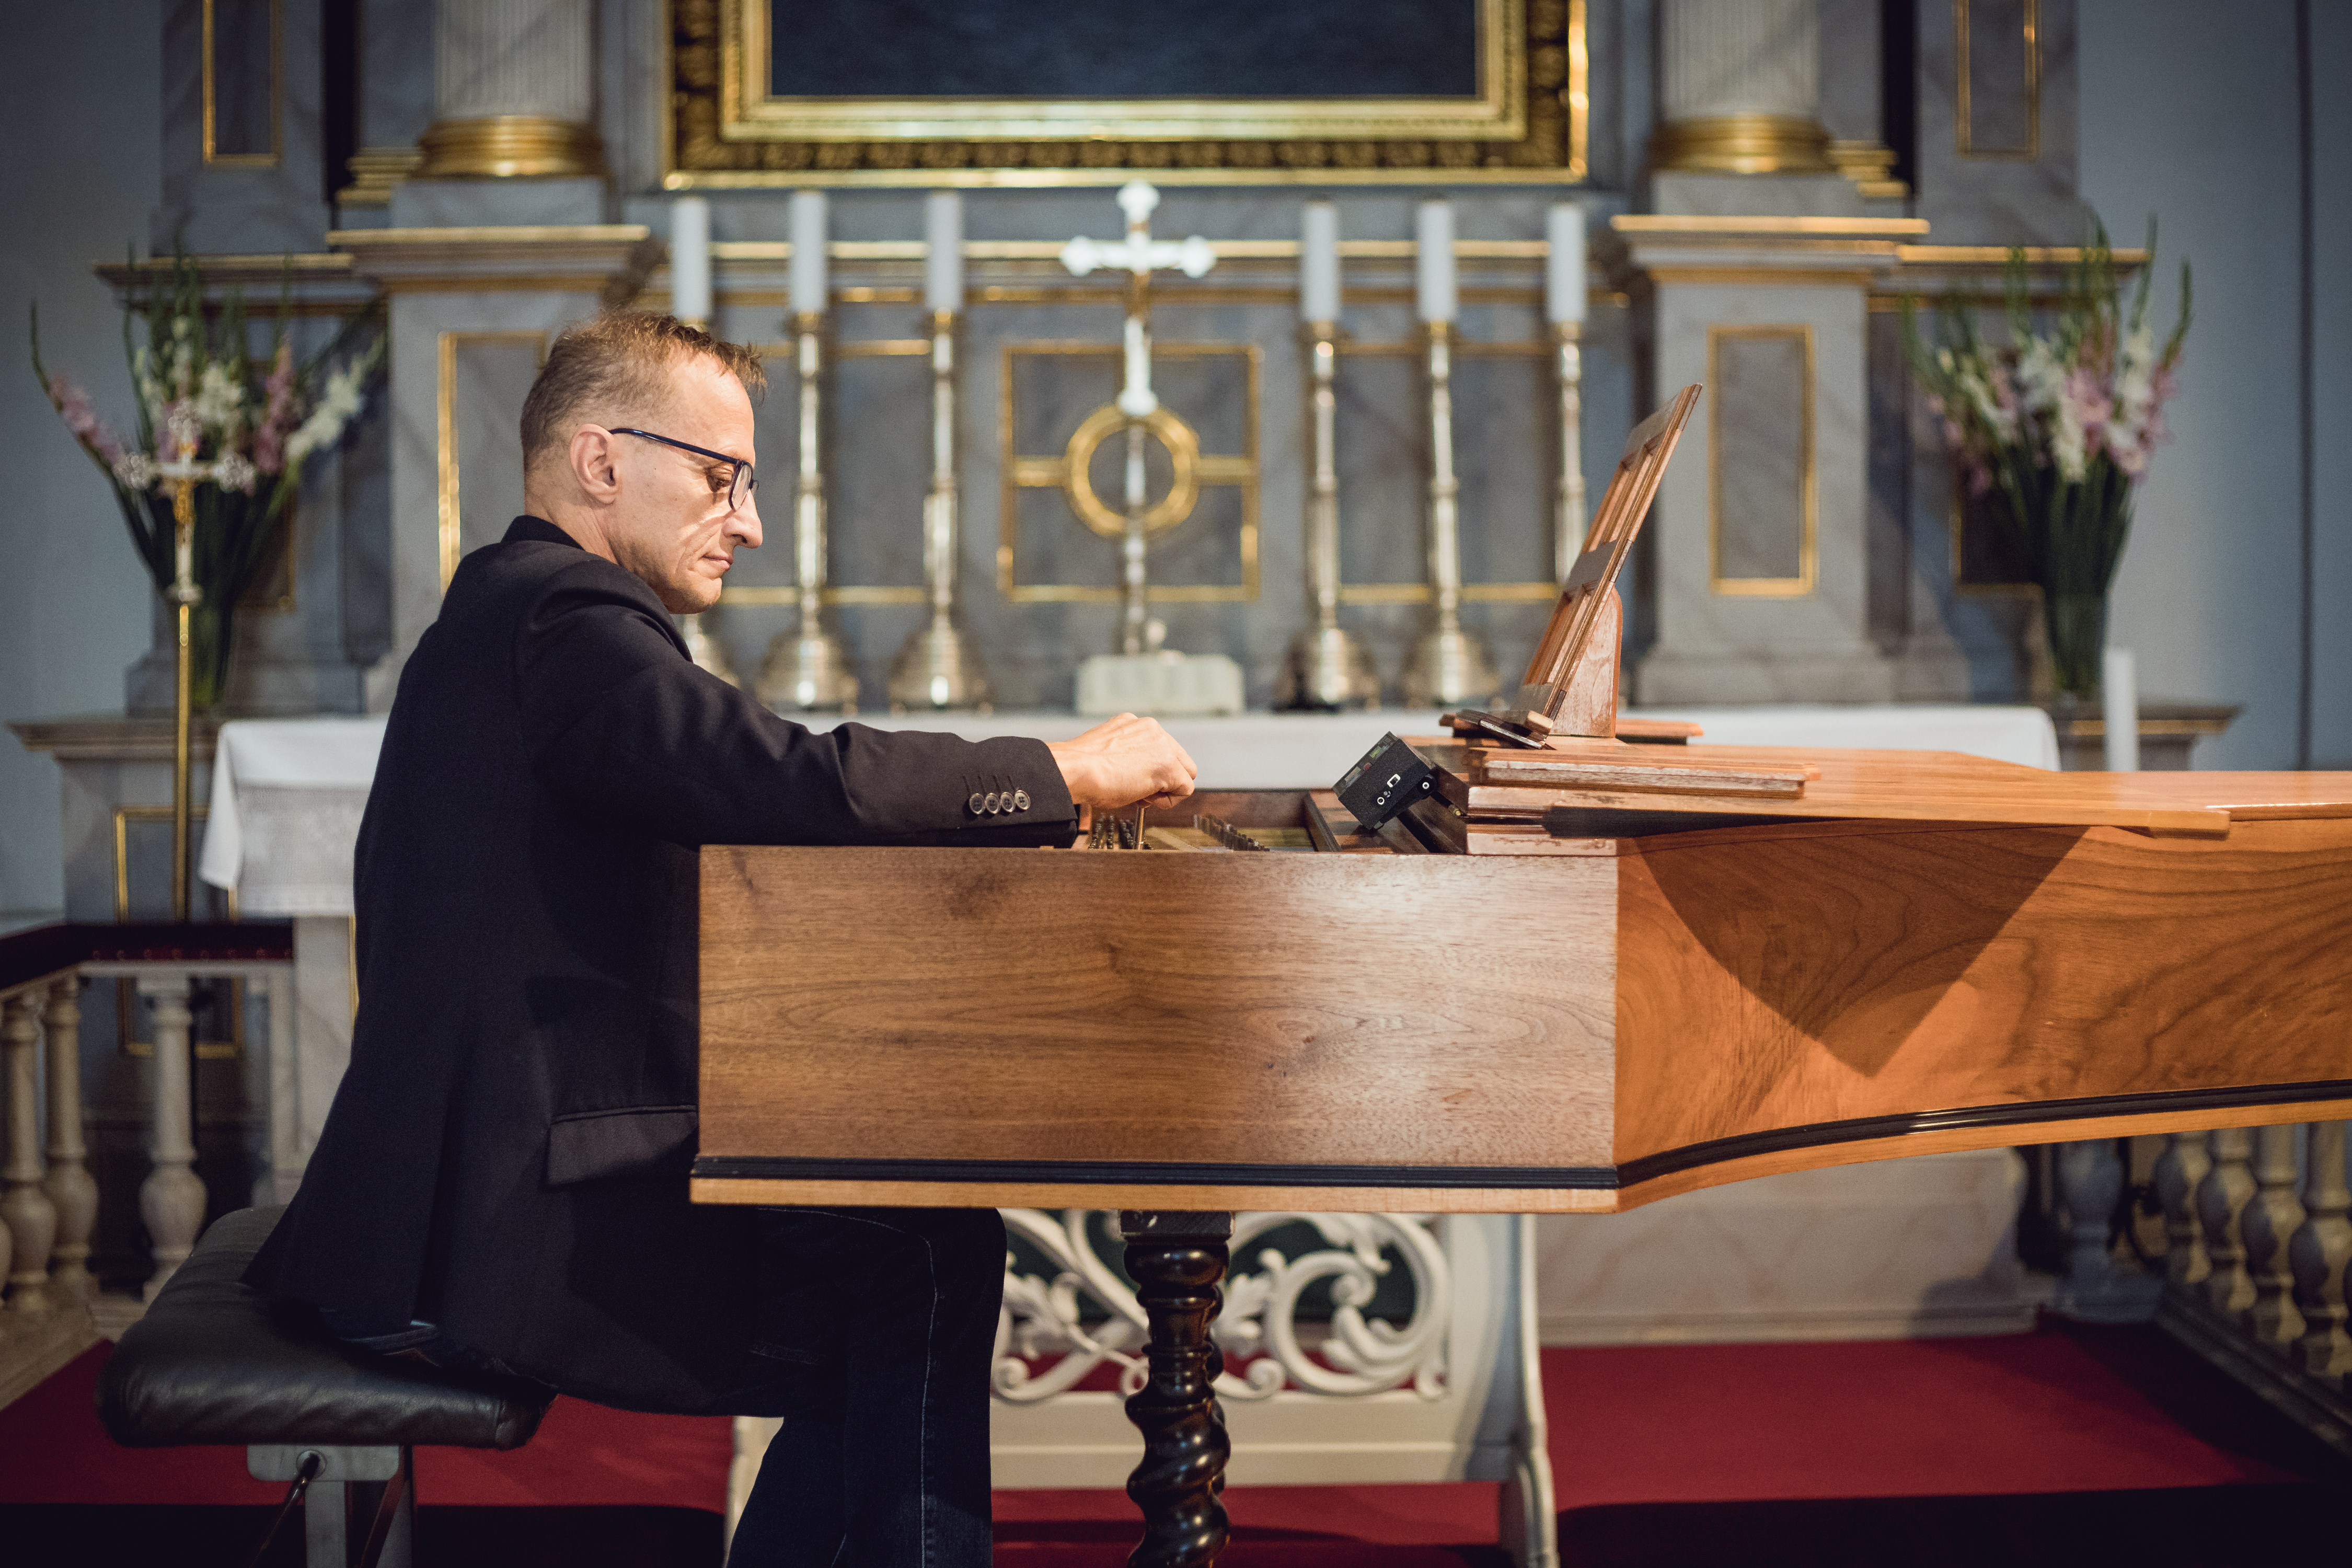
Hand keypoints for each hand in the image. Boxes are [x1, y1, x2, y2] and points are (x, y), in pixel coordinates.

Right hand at [1046, 714, 1196, 809]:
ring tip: (1139, 795)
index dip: (1151, 771)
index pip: (1160, 748)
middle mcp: (1151, 729)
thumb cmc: (1082, 768)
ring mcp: (1162, 745)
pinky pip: (1184, 788)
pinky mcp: (1168, 765)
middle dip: (1164, 779)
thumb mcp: (1107, 754)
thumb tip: (1134, 775)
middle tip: (1141, 792)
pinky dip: (1169, 800)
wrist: (1076, 770)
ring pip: (1185, 772)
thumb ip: (1127, 757)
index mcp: (1134, 724)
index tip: (1135, 781)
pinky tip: (1146, 799)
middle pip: (1177, 758)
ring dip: (1166, 789)